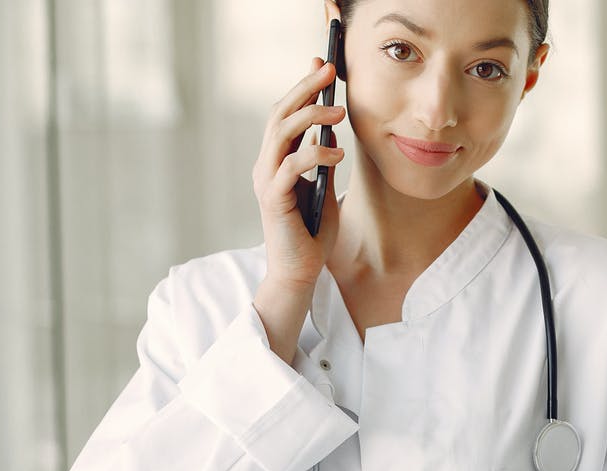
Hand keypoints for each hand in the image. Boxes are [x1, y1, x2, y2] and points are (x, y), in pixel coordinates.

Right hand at [252, 56, 345, 287]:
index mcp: (276, 160)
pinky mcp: (273, 200)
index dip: (302, 86)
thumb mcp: (323, 187)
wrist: (300, 272)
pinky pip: (291, 167)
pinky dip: (314, 154)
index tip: (322, 63)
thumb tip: (330, 127)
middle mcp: (265, 165)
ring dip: (311, 115)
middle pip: (279, 114)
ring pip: (281, 134)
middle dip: (305, 88)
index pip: (285, 114)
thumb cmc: (312, 233)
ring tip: (340, 110)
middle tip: (330, 69)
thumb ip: (322, 159)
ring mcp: (266, 181)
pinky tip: (337, 153)